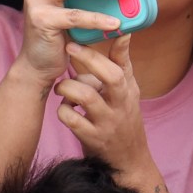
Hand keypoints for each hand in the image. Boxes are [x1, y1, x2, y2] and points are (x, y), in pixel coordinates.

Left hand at [54, 35, 150, 171]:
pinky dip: (62, 111)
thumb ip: (123, 63)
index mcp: (127, 93)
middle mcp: (119, 107)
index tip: (76, 42)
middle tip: (67, 51)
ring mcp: (105, 124)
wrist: (128, 160)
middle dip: (85, 62)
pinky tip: (65, 109)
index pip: (116, 70)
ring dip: (67, 88)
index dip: (96, 55)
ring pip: (84, 97)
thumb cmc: (124, 119)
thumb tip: (123, 32)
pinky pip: (70, 119)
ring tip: (62, 88)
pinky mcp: (91, 139)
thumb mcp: (129, 91)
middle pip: (107, 79)